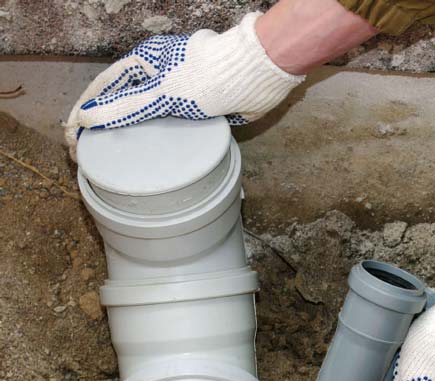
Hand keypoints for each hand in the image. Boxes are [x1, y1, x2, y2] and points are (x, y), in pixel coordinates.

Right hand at [64, 12, 303, 158]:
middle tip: (90, 152)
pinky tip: (153, 155)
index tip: (72, 133)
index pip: (105, 87)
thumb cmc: (207, 76)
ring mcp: (180, 91)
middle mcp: (159, 74)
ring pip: (149, 115)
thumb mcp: (161, 93)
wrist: (255, 77)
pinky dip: (161, 139)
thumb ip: (126, 107)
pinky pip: (173, 125)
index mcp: (144, 61)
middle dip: (106, 124)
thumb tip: (86, 119)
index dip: (86, 109)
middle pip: (125, 101)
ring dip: (133, 134)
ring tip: (116, 158)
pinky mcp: (199, 107)